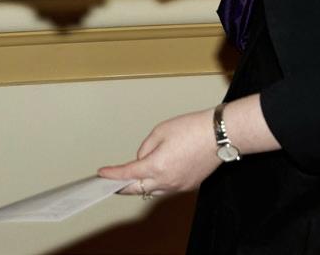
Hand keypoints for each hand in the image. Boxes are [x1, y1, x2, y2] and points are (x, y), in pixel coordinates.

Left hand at [97, 108, 220, 197]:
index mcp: (157, 166)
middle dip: (121, 187)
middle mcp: (167, 181)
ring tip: (128, 180)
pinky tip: (152, 177)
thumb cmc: (191, 129)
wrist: (218, 135)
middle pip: (137, 189)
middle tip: (109, 183)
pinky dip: (156, 184)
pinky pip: (166, 189)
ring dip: (140, 186)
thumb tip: (142, 159)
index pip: (128, 174)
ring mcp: (179, 186)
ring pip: (153, 191)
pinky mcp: (188, 186)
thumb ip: (146, 148)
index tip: (102, 174)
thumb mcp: (160, 131)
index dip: (112, 174)